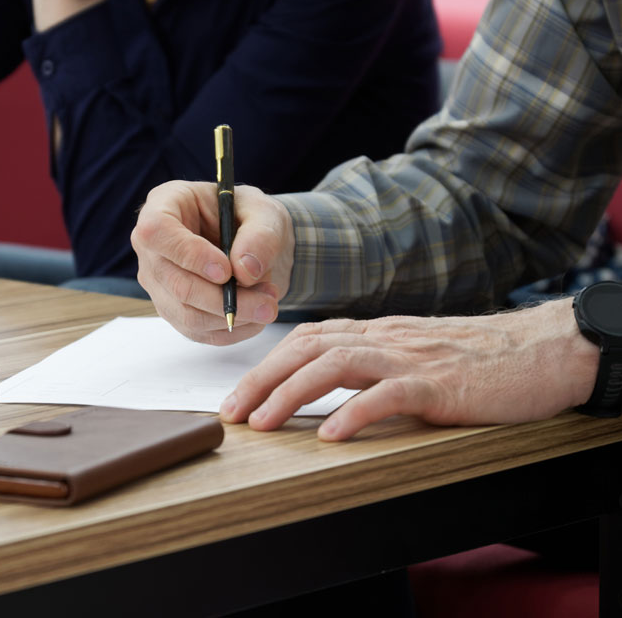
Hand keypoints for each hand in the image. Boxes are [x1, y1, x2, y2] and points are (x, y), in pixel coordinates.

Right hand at [131, 181, 293, 345]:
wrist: (249, 240)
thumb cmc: (248, 215)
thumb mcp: (264, 212)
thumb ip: (260, 235)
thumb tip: (245, 271)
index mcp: (164, 205)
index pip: (157, 232)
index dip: (189, 255)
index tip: (226, 271)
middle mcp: (151, 246)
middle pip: (174, 282)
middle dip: (224, 298)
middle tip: (268, 300)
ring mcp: (158, 281)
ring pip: (186, 313)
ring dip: (232, 316)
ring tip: (268, 304)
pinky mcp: (172, 309)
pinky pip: (197, 331)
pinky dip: (230, 330)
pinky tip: (255, 317)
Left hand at [220, 298, 600, 439]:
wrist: (539, 350)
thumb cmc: (474, 359)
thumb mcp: (411, 355)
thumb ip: (370, 365)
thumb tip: (323, 389)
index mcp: (375, 333)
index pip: (305, 340)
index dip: (264, 366)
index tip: (235, 397)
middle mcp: (384, 339)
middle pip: (307, 349)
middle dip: (261, 380)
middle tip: (230, 414)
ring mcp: (410, 358)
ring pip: (336, 365)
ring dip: (292, 394)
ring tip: (264, 424)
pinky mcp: (440, 383)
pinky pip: (390, 394)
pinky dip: (356, 413)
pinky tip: (332, 435)